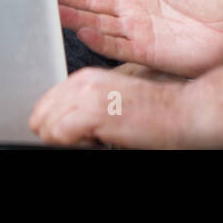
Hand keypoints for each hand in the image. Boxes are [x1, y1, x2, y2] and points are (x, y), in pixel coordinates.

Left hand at [29, 67, 190, 147]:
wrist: (182, 112)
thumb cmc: (155, 111)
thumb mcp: (112, 99)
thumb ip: (85, 104)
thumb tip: (61, 121)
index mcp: (84, 78)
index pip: (45, 104)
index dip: (54, 125)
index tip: (72, 135)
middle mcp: (82, 83)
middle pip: (41, 115)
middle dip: (55, 133)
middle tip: (83, 139)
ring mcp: (87, 96)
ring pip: (46, 125)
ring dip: (64, 140)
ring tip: (92, 140)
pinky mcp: (94, 112)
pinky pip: (59, 134)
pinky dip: (71, 145)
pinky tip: (96, 142)